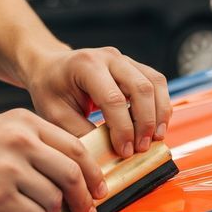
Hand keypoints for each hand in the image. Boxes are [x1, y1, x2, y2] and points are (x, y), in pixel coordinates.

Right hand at [0, 109, 106, 211]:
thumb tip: (68, 173)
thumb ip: (32, 143)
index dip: (92, 172)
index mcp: (23, 122)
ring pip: (54, 200)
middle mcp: (20, 141)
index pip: (75, 146)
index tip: (97, 188)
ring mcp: (9, 168)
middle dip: (84, 199)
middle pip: (72, 173)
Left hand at [20, 47, 171, 157]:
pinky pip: (157, 83)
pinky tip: (157, 126)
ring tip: (156, 138)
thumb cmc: (50, 89)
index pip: (113, 99)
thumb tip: (106, 154)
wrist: (50, 67)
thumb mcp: (55, 114)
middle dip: (145, 123)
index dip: (123, 128)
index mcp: (86, 66)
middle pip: (140, 88)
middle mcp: (109, 57)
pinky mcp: (135, 67)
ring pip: (155, 83)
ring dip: (160, 114)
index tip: (124, 151)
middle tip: (141, 148)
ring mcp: (125, 59)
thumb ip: (80, 132)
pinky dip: (161, 105)